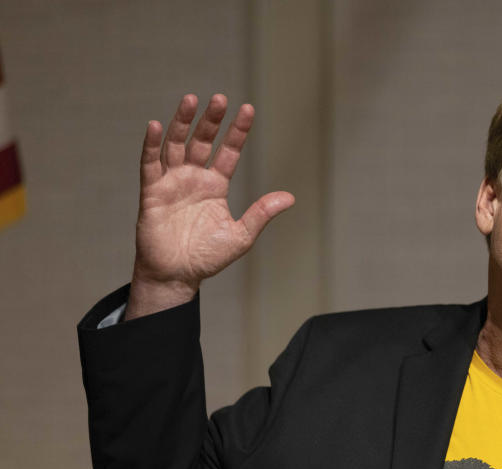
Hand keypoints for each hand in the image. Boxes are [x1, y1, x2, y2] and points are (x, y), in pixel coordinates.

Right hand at [127, 94, 294, 318]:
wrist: (177, 275)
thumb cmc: (207, 257)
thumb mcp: (241, 235)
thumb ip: (261, 214)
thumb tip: (289, 197)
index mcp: (216, 186)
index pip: (228, 152)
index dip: (237, 131)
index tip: (247, 109)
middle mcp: (194, 178)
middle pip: (202, 141)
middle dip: (211, 120)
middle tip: (220, 99)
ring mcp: (172, 182)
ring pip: (176, 145)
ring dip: (182, 123)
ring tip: (190, 100)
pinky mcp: (152, 192)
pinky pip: (150, 164)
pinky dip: (152, 145)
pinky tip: (157, 126)